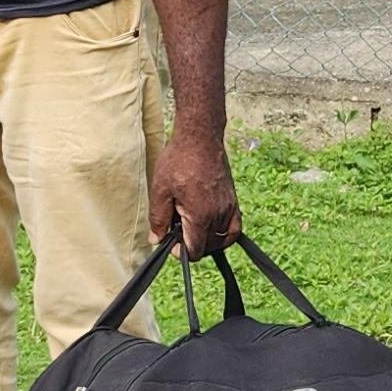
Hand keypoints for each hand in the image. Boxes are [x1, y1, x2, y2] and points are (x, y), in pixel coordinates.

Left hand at [150, 133, 240, 257]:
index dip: (180, 252)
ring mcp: (229, 207)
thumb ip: (159, 218)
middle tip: (177, 229)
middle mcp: (218, 214)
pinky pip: (234, 228)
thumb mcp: (160, 190)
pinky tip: (211, 229)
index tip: (171, 242)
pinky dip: (224, 234)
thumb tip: (157, 239)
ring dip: (205, 239)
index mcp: (200, 215)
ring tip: (191, 226)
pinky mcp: (233, 200)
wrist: (200, 138)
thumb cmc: (179, 160)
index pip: (195, 250)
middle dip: (191, 244)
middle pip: (208, 247)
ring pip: (221, 239)